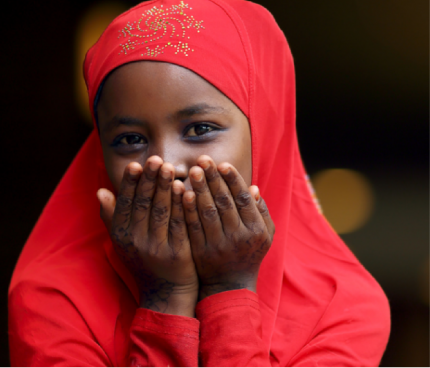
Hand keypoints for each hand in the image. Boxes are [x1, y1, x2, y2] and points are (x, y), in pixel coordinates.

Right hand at [97, 157, 198, 314]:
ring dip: (165, 187)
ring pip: (161, 211)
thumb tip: (99, 191)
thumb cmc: (143, 260)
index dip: (130, 183)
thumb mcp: (121, 240)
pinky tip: (185, 189)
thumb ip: (111, 215)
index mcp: (121, 234)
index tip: (136, 164)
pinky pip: (179, 224)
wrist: (166, 294)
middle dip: (150, 179)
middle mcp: (136, 240)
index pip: (125, 202)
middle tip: (156, 159)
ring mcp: (157, 247)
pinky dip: (181, 205)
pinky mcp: (178, 253)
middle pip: (143, 203)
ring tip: (170, 167)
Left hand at [182, 157, 274, 298]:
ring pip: (208, 212)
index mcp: (256, 231)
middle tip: (203, 159)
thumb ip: (260, 212)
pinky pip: (193, 225)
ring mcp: (219, 245)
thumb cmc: (248, 254)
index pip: (243, 199)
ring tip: (193, 170)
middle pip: (225, 202)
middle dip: (214, 179)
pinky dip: (188, 208)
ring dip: (200, 189)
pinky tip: (182, 192)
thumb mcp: (263, 236)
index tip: (222, 163)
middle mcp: (239, 237)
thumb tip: (253, 187)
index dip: (233, 180)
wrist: (230, 286)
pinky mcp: (201, 251)